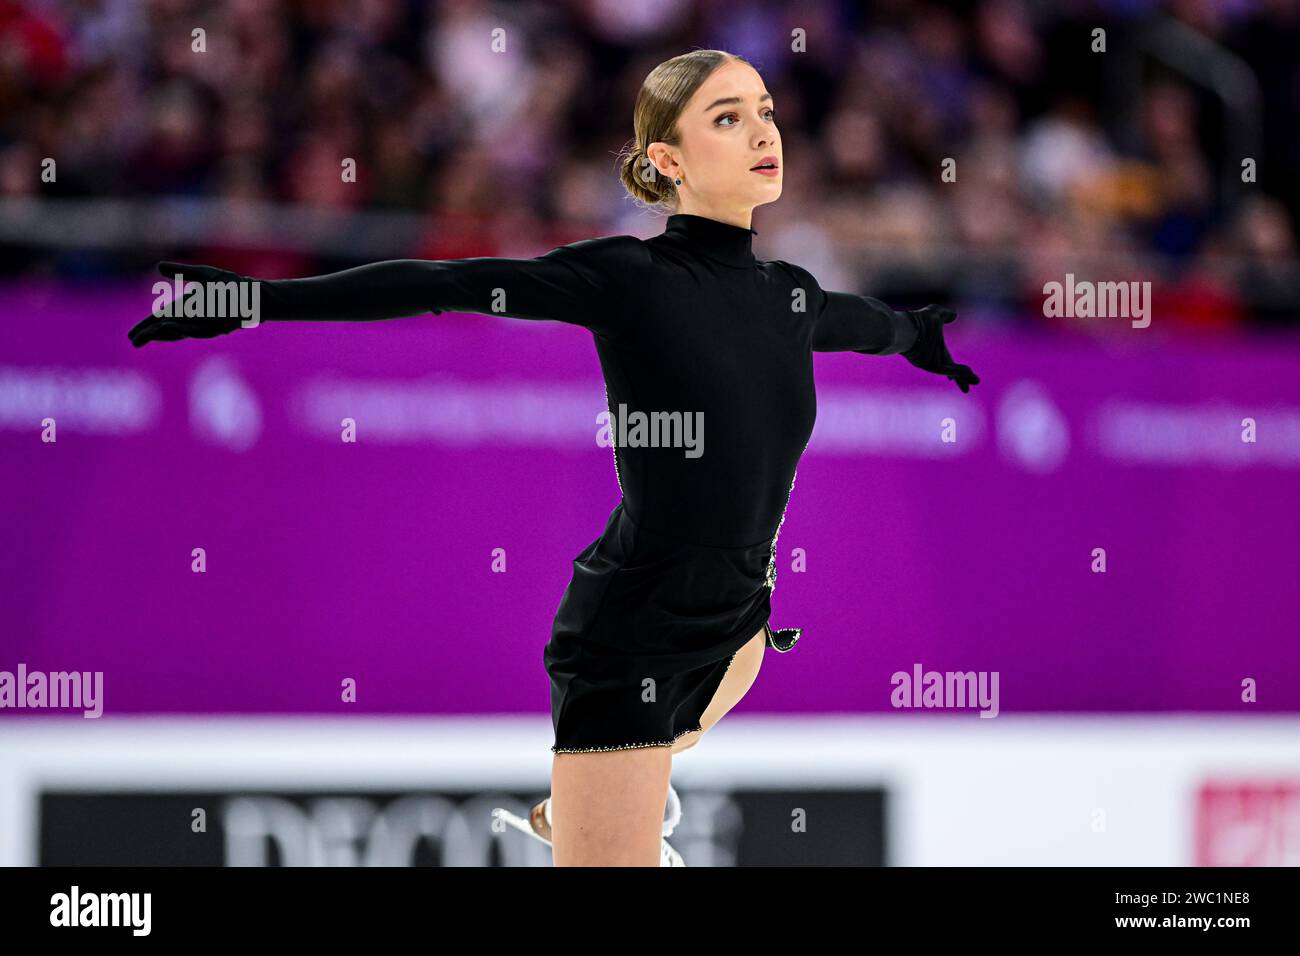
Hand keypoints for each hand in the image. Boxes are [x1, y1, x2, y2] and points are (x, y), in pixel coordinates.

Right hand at [128, 261, 253, 347]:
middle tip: (134, 340)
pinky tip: (168, 326)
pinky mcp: (215, 329)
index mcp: (187, 307)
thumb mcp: (203, 275)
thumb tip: (158, 266)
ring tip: (147, 335)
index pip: (161, 319)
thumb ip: (182, 272)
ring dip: (163, 333)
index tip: (132, 334)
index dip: (147, 326)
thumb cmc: (231, 284)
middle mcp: (193, 318)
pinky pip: (195, 330)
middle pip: (166, 329)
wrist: (253, 293)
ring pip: (179, 332)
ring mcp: (204, 325)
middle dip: (151, 335)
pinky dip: (181, 329)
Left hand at [901, 305, 980, 393]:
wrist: (904, 326)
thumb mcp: (935, 313)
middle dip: (962, 378)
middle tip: (975, 384)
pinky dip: (957, 372)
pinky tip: (969, 372)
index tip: (968, 372)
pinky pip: (945, 369)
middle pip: (949, 369)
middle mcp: (930, 357)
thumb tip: (955, 315)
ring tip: (976, 381)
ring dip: (963, 376)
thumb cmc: (916, 320)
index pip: (948, 360)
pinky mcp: (927, 365)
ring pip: (949, 371)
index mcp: (934, 347)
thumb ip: (945, 314)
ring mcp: (928, 363)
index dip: (957, 368)